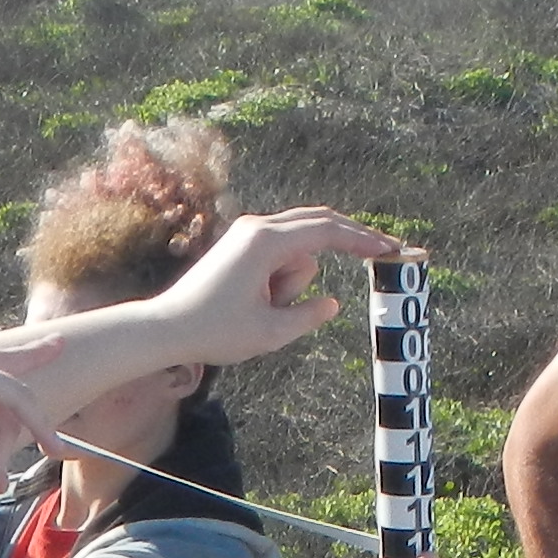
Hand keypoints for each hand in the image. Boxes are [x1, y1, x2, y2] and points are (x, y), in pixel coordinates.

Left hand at [156, 207, 410, 365]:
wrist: (166, 327)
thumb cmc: (215, 331)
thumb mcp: (271, 333)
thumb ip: (308, 316)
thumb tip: (331, 302)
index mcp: (266, 242)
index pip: (327, 231)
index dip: (363, 240)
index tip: (390, 248)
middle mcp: (257, 228)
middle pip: (319, 225)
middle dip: (349, 241)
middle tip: (384, 252)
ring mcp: (247, 233)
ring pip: (298, 251)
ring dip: (295, 282)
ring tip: (262, 311)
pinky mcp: (241, 245)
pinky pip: (281, 257)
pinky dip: (283, 280)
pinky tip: (258, 304)